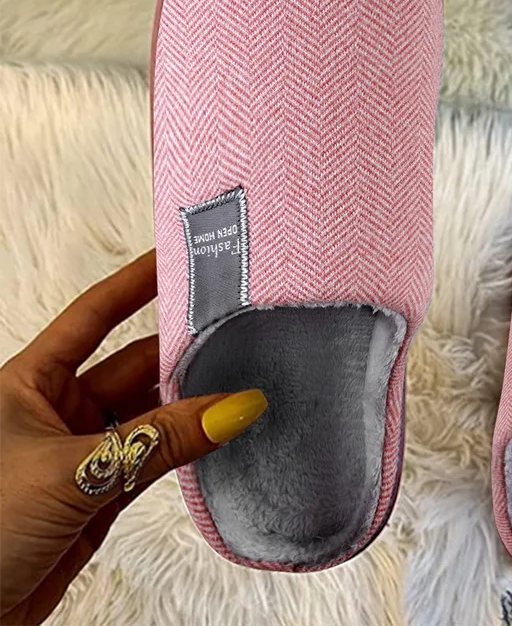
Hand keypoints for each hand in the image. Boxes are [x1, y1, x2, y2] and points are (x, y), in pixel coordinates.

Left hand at [0, 251, 266, 624]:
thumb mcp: (72, 473)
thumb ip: (160, 441)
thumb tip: (234, 408)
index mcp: (29, 383)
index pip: (93, 316)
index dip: (134, 284)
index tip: (174, 259)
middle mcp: (57, 410)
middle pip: (132, 366)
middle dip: (179, 351)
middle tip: (231, 330)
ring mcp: (83, 452)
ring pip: (150, 416)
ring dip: (191, 405)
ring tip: (240, 381)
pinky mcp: (101, 495)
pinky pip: (156, 458)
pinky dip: (188, 449)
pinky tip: (220, 433)